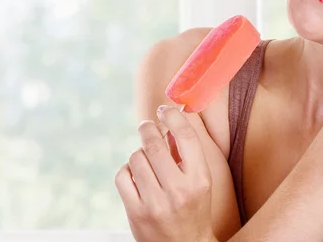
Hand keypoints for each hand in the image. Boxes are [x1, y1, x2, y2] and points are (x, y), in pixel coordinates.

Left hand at [115, 105, 215, 241]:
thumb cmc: (193, 208)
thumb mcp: (199, 181)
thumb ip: (186, 153)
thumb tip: (168, 122)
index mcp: (199, 179)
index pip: (185, 136)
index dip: (172, 116)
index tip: (164, 109)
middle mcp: (179, 190)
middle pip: (154, 143)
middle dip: (148, 128)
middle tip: (147, 126)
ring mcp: (155, 203)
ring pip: (136, 157)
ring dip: (139, 153)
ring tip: (146, 161)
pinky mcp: (136, 212)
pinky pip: (123, 175)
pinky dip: (127, 170)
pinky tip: (136, 176)